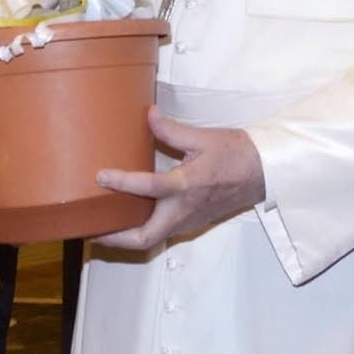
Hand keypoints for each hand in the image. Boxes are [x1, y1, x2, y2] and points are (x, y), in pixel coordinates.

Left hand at [96, 106, 265, 251]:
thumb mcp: (203, 138)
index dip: (121, 182)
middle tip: (89, 227)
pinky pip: (161, 231)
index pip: (148, 188)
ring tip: (100, 224)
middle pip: (143, 238)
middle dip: (113, 238)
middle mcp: (184, 210)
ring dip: (124, 236)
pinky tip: (127, 216)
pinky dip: (140, 228)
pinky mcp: (191, 222)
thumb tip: (148, 115)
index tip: (101, 176)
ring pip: (151, 238)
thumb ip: (171, 129)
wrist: (264, 173)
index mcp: (187, 186)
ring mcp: (188, 220)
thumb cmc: (236, 154)